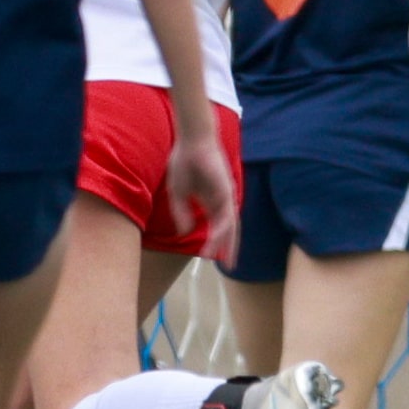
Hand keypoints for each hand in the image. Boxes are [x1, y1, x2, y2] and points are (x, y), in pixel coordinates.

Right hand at [167, 129, 238, 265]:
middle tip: (230, 265)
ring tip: (219, 258)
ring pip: (229, 225)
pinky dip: (221, 228)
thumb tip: (186, 232)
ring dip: (224, 242)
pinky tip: (215, 239)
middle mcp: (222, 200)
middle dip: (230, 247)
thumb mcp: (177, 193)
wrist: (190, 142)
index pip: (217, 225)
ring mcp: (226, 196)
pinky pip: (225, 214)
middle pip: (229, 229)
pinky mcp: (227, 191)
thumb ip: (181, 213)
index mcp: (210, 200)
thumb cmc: (184, 162)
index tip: (213, 257)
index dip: (217, 241)